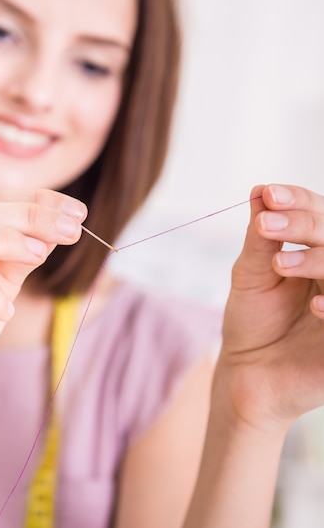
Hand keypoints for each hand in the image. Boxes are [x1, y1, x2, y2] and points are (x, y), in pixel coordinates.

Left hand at [218, 184, 323, 432]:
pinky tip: (316, 307)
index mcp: (316, 251)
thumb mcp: (251, 276)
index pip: (318, 213)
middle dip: (303, 224)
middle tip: (266, 225)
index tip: (268, 194)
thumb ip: (261, 237)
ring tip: (279, 263)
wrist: (250, 373)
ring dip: (318, 259)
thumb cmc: (252, 321)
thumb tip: (259, 192)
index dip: (297, 200)